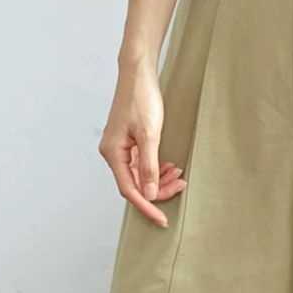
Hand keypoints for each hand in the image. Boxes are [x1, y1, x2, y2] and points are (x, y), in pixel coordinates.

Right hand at [99, 57, 186, 226]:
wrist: (138, 72)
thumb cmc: (141, 98)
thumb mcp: (150, 134)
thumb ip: (149, 166)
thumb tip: (150, 193)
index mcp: (113, 153)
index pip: (130, 190)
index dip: (147, 207)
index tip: (162, 219)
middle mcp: (113, 153)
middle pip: (135, 184)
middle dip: (158, 190)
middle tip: (180, 186)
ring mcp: (120, 147)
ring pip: (140, 175)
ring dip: (159, 179)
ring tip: (178, 174)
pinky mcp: (128, 142)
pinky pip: (141, 164)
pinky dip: (156, 168)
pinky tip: (169, 166)